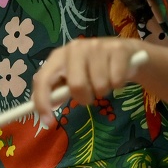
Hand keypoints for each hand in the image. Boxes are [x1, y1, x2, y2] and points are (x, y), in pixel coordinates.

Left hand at [32, 37, 148, 125]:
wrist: (124, 52)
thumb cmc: (94, 67)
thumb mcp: (74, 75)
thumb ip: (59, 89)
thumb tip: (47, 107)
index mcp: (59, 56)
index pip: (43, 79)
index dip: (43, 101)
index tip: (48, 121)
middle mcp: (75, 48)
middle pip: (77, 85)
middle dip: (85, 97)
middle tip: (91, 93)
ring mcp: (97, 46)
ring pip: (100, 85)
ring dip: (104, 90)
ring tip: (106, 80)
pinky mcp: (117, 48)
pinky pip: (117, 80)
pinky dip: (119, 84)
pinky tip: (117, 74)